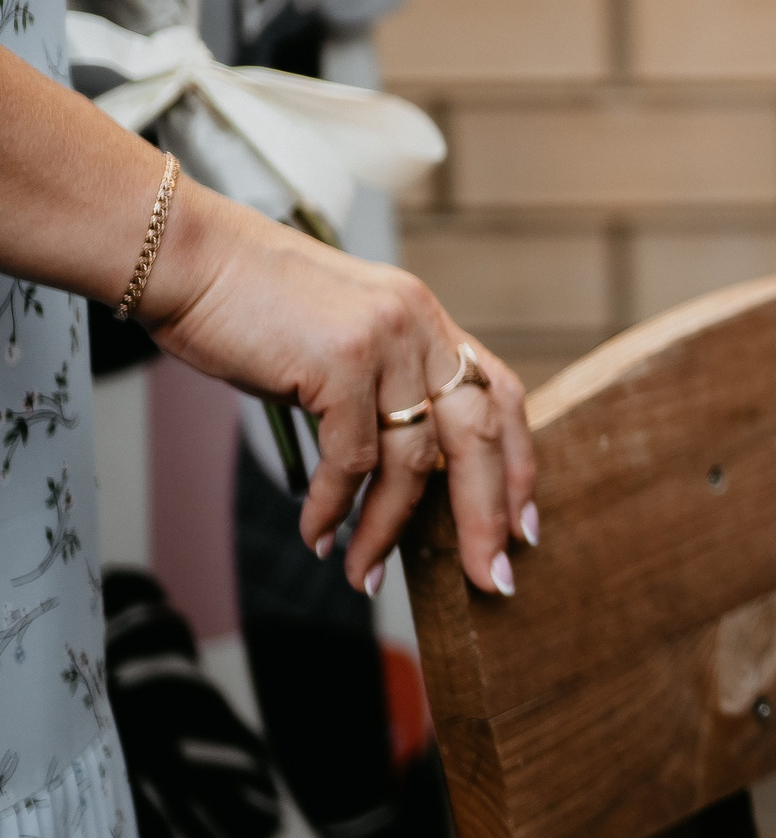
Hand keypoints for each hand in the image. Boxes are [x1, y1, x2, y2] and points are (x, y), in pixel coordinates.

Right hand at [138, 180, 536, 597]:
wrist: (190, 258)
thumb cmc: (254, 306)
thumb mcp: (343, 336)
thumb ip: (382, 385)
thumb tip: (404, 473)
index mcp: (428, 320)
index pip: (501, 396)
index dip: (518, 463)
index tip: (523, 524)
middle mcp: (420, 327)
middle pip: (478, 438)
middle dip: (486, 517)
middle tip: (491, 579)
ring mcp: (385, 342)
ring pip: (410, 462)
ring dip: (387, 531)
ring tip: (365, 575)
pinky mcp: (340, 362)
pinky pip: (350, 461)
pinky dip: (333, 509)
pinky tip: (318, 537)